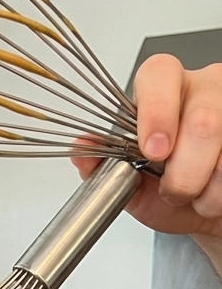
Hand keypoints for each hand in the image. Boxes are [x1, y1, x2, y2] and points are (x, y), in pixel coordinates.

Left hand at [72, 54, 221, 238]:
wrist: (202, 214)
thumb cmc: (165, 192)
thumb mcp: (127, 183)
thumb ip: (104, 167)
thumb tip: (82, 149)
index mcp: (163, 91)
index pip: (159, 74)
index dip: (157, 111)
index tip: (153, 151)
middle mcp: (204, 89)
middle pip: (202, 121)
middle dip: (184, 172)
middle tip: (173, 190)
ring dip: (207, 188)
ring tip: (196, 194)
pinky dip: (221, 193)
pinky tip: (214, 191)